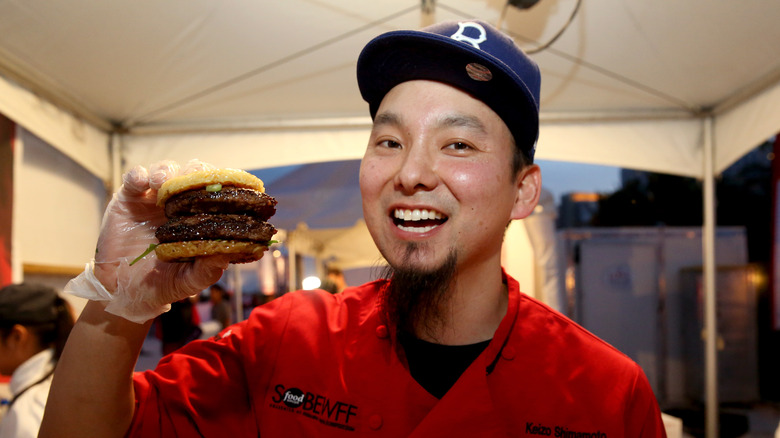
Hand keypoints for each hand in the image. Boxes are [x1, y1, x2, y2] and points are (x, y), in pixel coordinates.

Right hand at [80, 160, 229, 322]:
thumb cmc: (162, 284)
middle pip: (193, 174)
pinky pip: (134, 177)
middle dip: (197, 172)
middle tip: (196, 177)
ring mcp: (154, 198)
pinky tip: (141, 183)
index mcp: (200, 218)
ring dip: (167, 172)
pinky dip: (138, 175)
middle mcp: (180, 203)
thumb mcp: (186, 282)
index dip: (223, 186)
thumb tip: (226, 258)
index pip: (215, 193)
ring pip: (166, 170)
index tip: (230, 186)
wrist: (122, 289)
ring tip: (163, 183)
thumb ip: (206, 271)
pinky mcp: (129, 197)